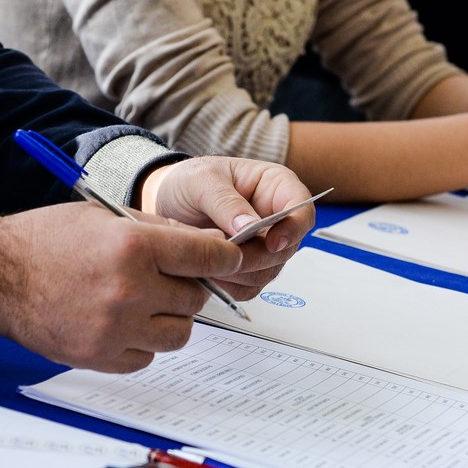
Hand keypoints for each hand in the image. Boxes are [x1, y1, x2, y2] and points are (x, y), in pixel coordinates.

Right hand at [0, 203, 243, 371]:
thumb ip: (158, 231)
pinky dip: (142, 342)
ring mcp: (117, 328)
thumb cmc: (48, 240)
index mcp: (134, 246)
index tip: (227, 259)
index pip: (208, 257)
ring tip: (143, 302)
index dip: (224, 258)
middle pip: (196, 299)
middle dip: (187, 287)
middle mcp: (130, 289)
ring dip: (169, 318)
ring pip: (178, 333)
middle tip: (164, 279)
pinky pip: (147, 356)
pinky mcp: (102, 356)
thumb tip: (206, 247)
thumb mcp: (105, 217)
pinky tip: (121, 322)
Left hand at [140, 156, 315, 296]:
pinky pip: (250, 287)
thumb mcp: (201, 180)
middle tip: (226, 256)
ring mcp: (263, 245)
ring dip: (242, 274)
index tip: (272, 242)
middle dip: (257, 257)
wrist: (165, 200)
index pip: (301, 208)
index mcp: (275, 186)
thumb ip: (226, 201)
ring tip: (210, 264)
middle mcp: (275, 218)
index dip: (294, 228)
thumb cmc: (188, 181)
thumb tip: (249, 226)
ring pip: (269, 271)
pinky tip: (209, 274)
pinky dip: (231, 286)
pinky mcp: (248, 267)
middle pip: (287, 247)